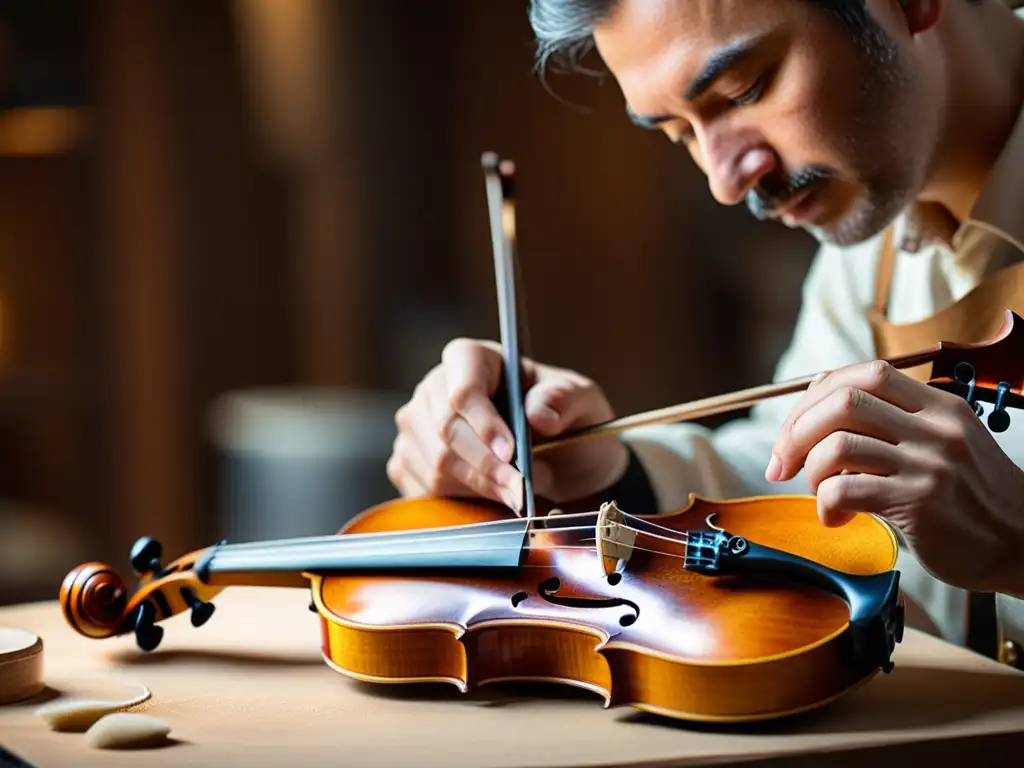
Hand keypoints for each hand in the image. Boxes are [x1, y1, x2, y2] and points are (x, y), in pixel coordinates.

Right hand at [387, 338, 628, 512]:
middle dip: (487, 466)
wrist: (560, 458)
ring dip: (480, 487)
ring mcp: (417, 425)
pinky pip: (425, 488)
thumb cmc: (567, 420)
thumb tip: (539, 414)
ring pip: (435, 464)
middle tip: (522, 490)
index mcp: (473, 358)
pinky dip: (461, 501)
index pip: (462, 388)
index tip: (511, 452)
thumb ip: (564, 399)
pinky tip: (492, 497)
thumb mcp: (583, 402)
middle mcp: (434, 387)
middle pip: (445, 430)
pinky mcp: (409, 460)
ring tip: (518, 494)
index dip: (483, 422)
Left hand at [766, 359, 1023, 594]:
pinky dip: (825, 504)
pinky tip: (836, 517)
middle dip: (796, 431)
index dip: (816, 396)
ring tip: (820, 491)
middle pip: (842, 402)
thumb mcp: (946, 442)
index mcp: (938, 407)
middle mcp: (935, 429)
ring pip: (836, 446)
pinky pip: (844, 490)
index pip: (865, 374)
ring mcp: (929, 466)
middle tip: (784, 462)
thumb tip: (817, 407)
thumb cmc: (972, 497)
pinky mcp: (919, 506)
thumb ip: (895, 422)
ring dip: (811, 471)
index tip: (795, 428)